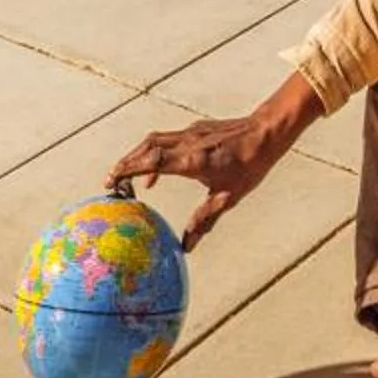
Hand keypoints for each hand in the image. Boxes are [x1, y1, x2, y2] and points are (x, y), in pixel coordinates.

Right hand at [109, 71, 318, 247]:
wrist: (267, 131)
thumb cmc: (251, 165)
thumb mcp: (228, 197)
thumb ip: (204, 221)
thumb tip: (186, 248)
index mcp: (193, 160)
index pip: (152, 162)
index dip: (130, 170)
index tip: (112, 181)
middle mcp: (187, 143)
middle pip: (146, 148)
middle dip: (125, 163)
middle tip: (110, 182)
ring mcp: (190, 133)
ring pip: (154, 140)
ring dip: (136, 156)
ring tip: (125, 176)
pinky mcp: (195, 129)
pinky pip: (166, 140)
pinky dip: (153, 153)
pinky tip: (155, 174)